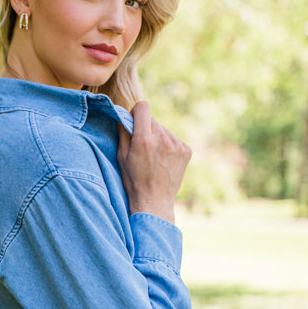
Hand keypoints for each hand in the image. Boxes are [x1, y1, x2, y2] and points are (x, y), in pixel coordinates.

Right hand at [117, 100, 190, 223]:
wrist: (154, 201)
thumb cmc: (134, 180)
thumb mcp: (121, 156)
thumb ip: (123, 132)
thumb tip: (124, 116)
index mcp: (144, 139)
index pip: (143, 107)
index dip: (136, 113)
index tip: (134, 122)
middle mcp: (162, 138)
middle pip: (152, 120)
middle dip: (146, 129)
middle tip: (143, 148)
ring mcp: (176, 144)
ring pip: (163, 130)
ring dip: (158, 138)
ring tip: (154, 158)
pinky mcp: (186, 150)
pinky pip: (174, 139)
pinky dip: (168, 146)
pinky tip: (164, 161)